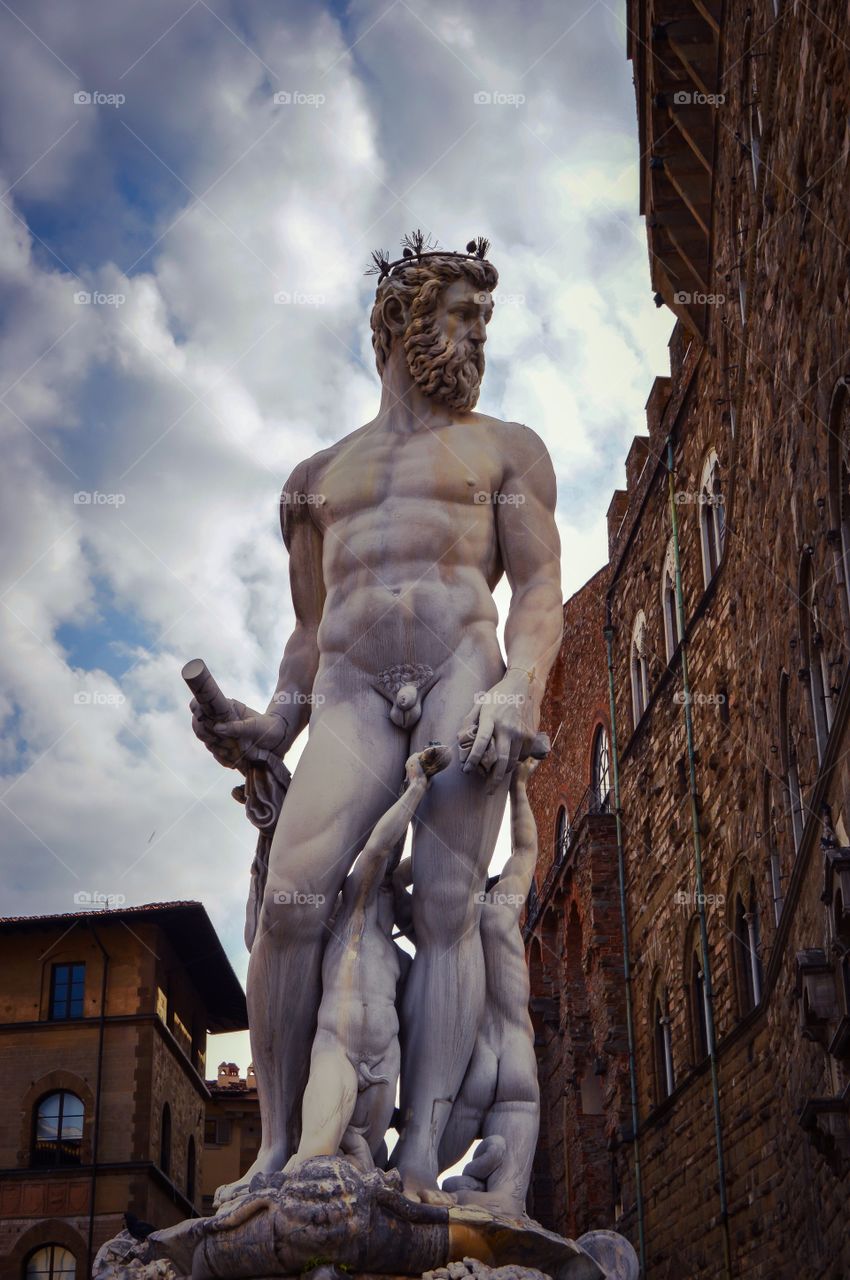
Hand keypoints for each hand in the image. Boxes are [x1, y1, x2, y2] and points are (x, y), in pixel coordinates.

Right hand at [190, 697, 288, 770]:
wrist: (279, 741)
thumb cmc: (269, 728)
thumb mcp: (255, 727)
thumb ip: (237, 727)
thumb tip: (217, 728)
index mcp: (226, 708)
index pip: (201, 704)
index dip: (197, 709)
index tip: (201, 717)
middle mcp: (221, 720)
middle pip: (200, 727)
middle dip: (208, 736)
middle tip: (224, 741)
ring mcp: (222, 735)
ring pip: (208, 742)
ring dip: (219, 749)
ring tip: (236, 751)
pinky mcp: (226, 748)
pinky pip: (217, 755)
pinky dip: (225, 759)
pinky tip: (236, 761)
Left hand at [461, 673, 535, 790]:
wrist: (525, 685)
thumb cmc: (498, 695)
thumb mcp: (480, 704)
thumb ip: (470, 722)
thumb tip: (462, 742)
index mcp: (491, 718)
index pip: (481, 743)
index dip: (473, 759)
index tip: (467, 770)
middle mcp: (507, 727)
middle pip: (501, 759)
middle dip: (494, 779)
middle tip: (488, 791)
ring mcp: (521, 732)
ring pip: (512, 760)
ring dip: (504, 771)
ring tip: (496, 777)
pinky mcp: (531, 735)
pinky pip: (522, 756)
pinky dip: (515, 761)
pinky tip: (509, 761)